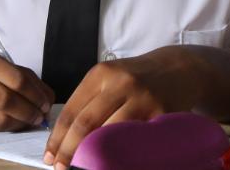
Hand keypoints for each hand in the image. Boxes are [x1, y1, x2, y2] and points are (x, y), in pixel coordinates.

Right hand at [0, 49, 53, 130]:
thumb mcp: (3, 68)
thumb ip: (27, 80)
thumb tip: (48, 100)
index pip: (16, 78)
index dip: (35, 94)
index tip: (45, 103)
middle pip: (7, 98)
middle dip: (29, 110)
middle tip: (40, 116)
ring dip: (21, 121)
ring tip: (31, 121)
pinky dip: (10, 127)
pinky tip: (16, 124)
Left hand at [44, 46, 202, 169]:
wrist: (179, 68)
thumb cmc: (138, 78)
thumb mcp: (111, 78)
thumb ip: (91, 101)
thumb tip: (66, 137)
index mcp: (100, 74)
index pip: (71, 111)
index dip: (58, 138)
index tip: (50, 157)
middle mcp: (119, 83)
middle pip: (86, 123)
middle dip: (70, 150)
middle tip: (60, 168)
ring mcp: (142, 97)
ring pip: (111, 133)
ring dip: (95, 155)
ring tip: (84, 167)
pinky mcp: (161, 112)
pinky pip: (137, 139)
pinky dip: (123, 153)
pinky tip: (114, 162)